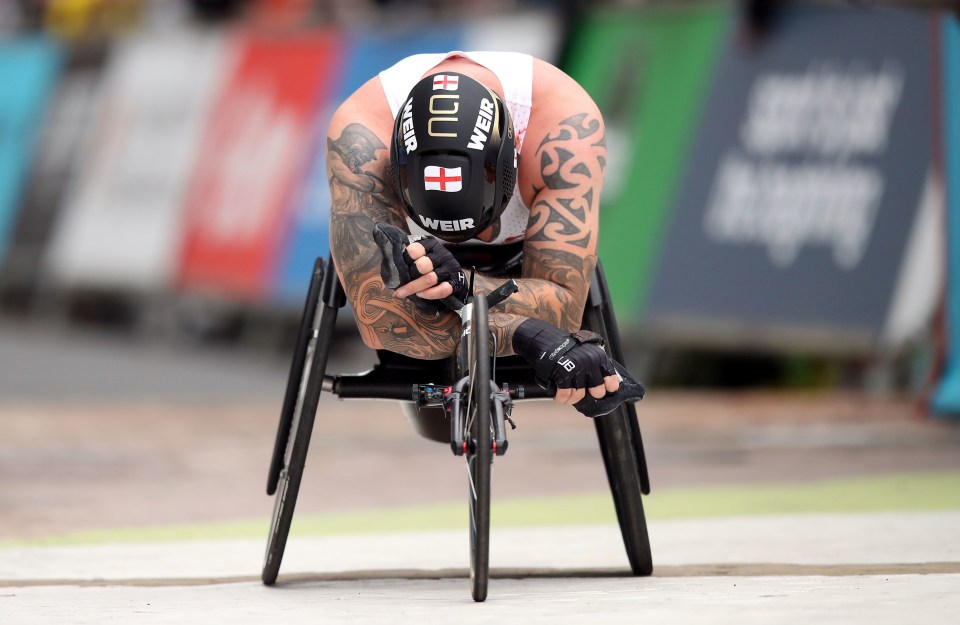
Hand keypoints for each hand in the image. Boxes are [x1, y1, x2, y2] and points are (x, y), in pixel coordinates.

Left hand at [372, 223, 466, 311]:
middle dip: (411, 278)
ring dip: (415, 288)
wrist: (453, 277)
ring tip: (404, 293)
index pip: (415, 249)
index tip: (400, 266)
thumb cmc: (430, 266)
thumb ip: (402, 248)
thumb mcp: (418, 254)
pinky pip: (443, 289)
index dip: (407, 258)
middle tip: (402, 285)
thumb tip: (378, 232)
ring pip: (430, 279)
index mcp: (430, 245)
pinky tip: (421, 295)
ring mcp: (449, 268)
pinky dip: (430, 294)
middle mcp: (441, 255)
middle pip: (423, 266)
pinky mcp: (455, 281)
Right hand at [512, 318, 644, 416]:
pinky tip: (559, 397)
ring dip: (572, 398)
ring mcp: (576, 370)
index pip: (611, 380)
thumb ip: (597, 365)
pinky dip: (561, 398)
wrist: (547, 341)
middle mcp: (590, 364)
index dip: (608, 388)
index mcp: (599, 358)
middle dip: (590, 394)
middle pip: (597, 392)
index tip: (604, 390)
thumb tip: (606, 384)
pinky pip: (565, 395)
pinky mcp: (563, 375)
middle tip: (582, 392)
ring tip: (567, 395)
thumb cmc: (568, 349)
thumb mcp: (588, 351)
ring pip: (580, 395)